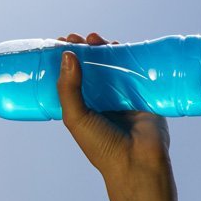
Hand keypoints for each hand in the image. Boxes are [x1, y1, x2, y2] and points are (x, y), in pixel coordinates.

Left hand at [55, 33, 171, 180]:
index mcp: (82, 107)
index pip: (70, 78)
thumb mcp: (75, 117)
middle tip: (75, 38)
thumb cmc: (101, 146)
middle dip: (83, 50)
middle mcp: (100, 99)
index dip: (64, 61)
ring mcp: (122, 95)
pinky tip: (117, 44)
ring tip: (92, 38)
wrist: (137, 162)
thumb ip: (69, 89)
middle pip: (91, 68)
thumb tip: (67, 55)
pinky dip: (127, 54)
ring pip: (111, 65)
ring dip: (103, 49)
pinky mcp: (142, 92)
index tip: (58, 44)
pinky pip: (135, 69)